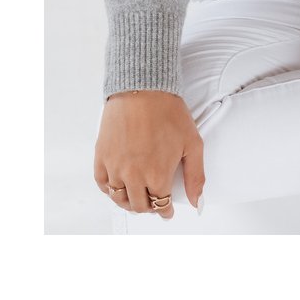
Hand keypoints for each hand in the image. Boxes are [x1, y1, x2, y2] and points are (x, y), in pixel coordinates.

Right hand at [93, 89, 204, 218]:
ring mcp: (115, 167)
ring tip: (136, 197)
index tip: (167, 209)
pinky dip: (109, 190)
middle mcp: (134, 176)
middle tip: (154, 203)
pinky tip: (117, 186)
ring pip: (119, 199)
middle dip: (149, 208)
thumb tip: (198, 202)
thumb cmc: (169, 112)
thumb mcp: (193, 143)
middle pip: (139, 206)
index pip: (160, 205)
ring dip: (129, 202)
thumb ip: (195, 176)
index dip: (166, 210)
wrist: (143, 89)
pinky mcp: (101, 156)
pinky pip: (102, 183)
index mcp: (157, 176)